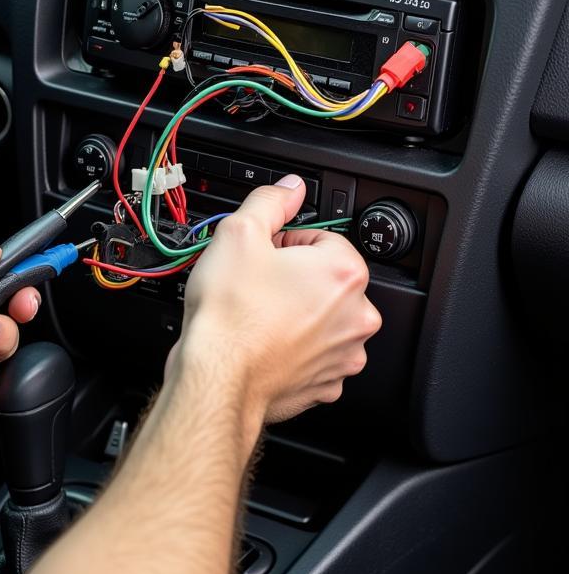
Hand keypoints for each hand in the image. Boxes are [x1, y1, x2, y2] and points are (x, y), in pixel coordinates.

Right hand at [178, 175, 380, 422]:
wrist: (217, 377)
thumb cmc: (230, 314)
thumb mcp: (239, 233)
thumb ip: (271, 201)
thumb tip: (290, 188)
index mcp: (343, 273)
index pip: (323, 237)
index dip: (285, 242)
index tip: (263, 255)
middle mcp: (356, 316)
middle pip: (325, 279)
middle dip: (293, 277)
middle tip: (256, 283)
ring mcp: (344, 354)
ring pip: (322, 318)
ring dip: (296, 312)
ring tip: (258, 314)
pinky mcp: (326, 384)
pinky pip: (314, 355)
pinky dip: (293, 348)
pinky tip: (265, 342)